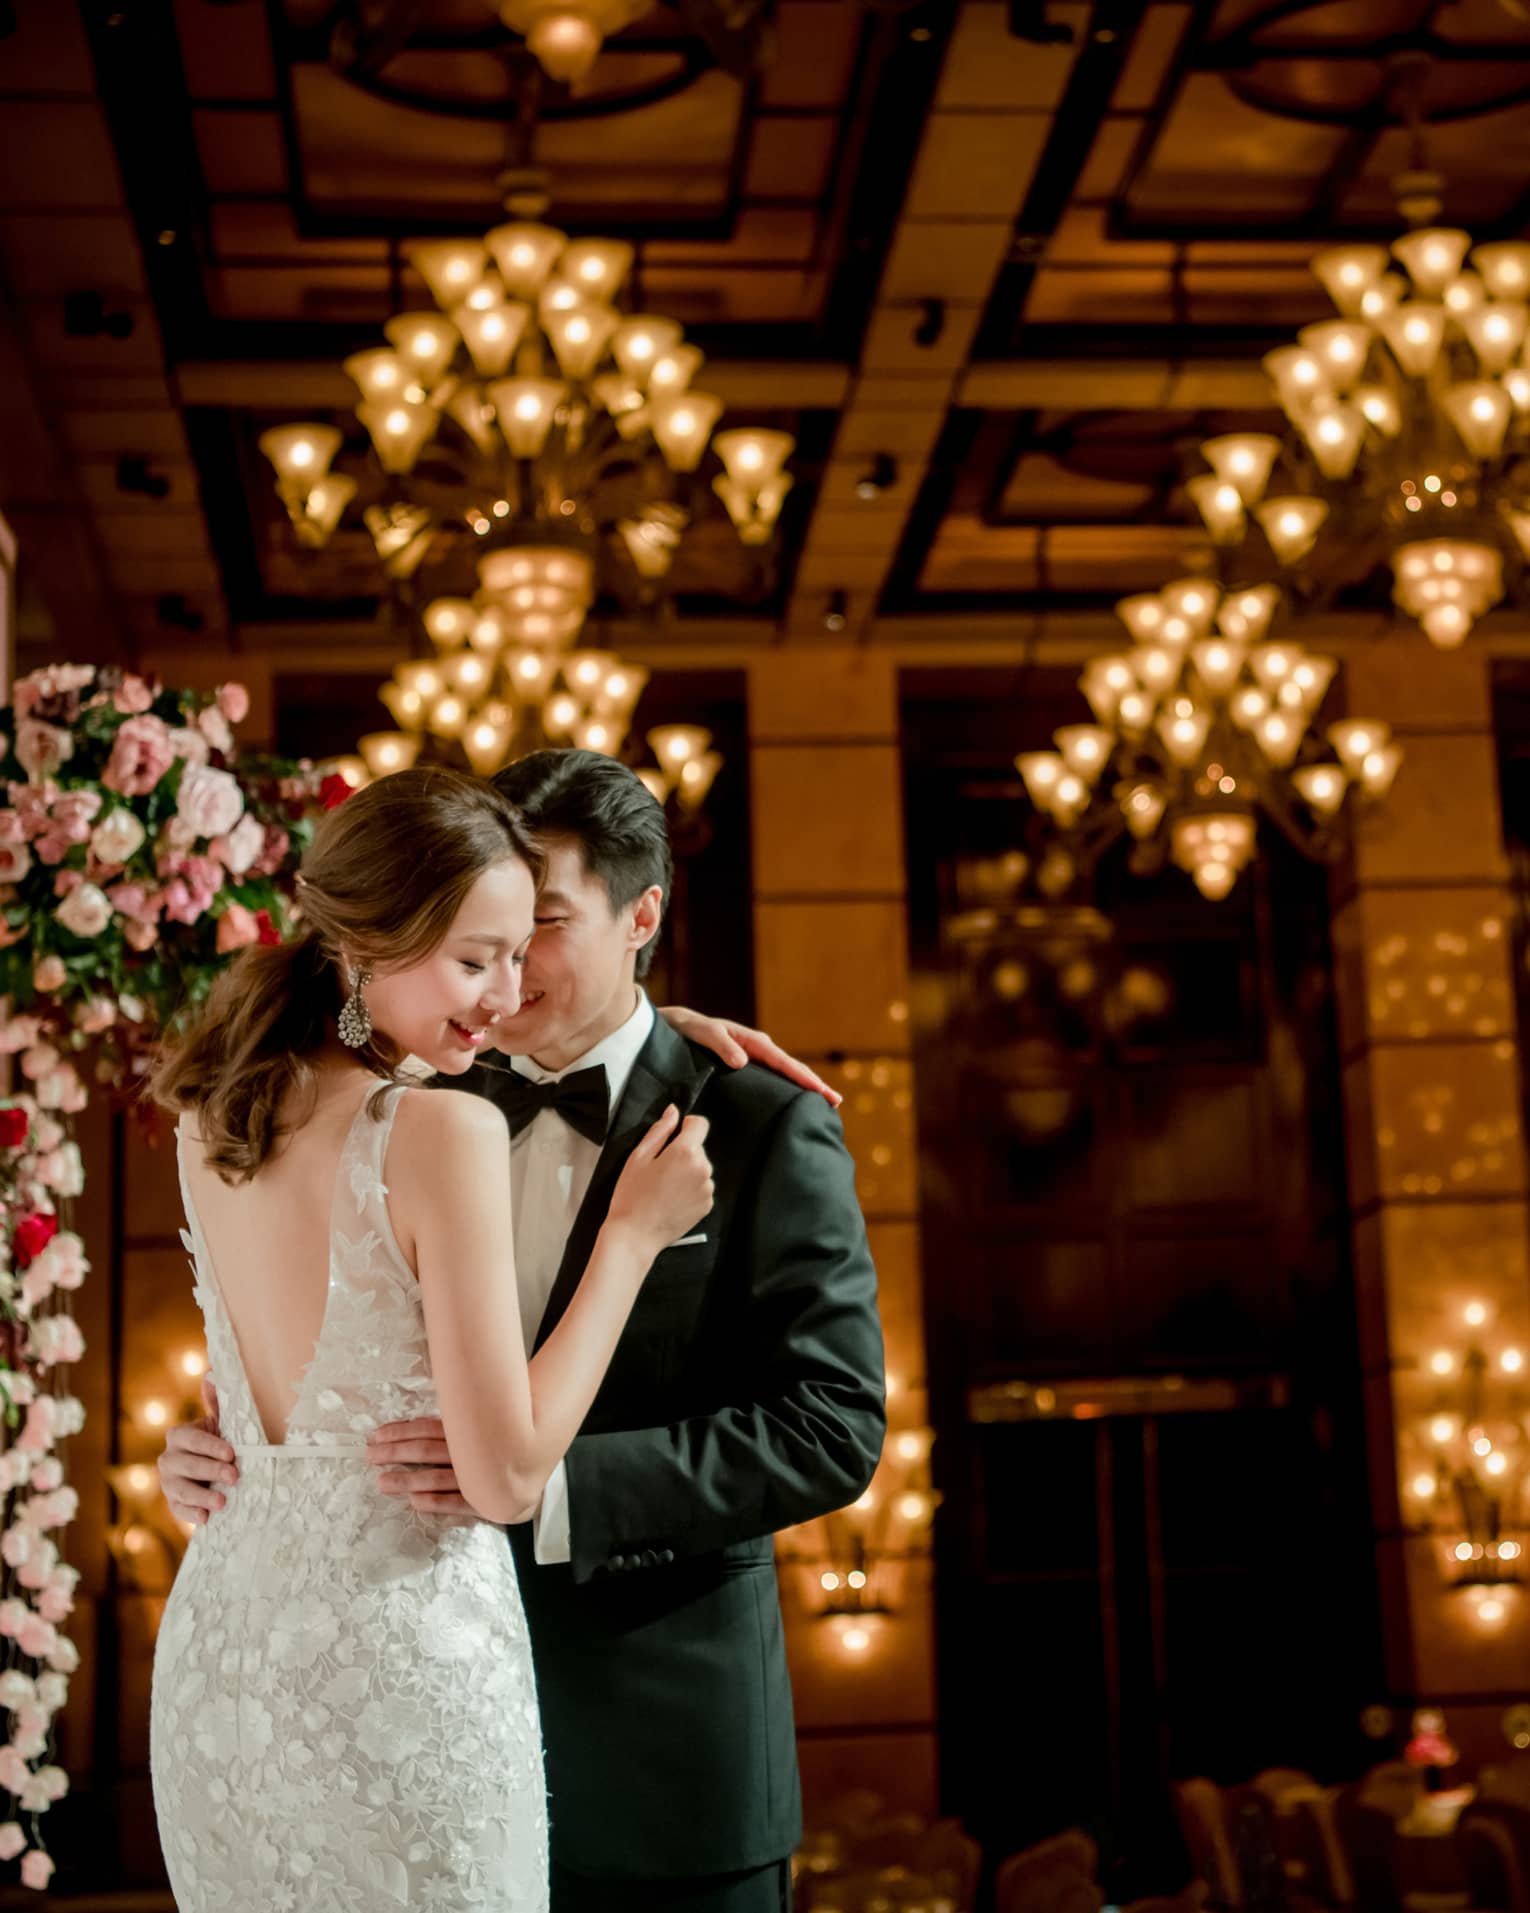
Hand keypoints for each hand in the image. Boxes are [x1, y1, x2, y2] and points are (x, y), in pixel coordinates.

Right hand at [158, 1376, 237, 1525]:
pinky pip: (177, 1510)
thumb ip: (216, 1402)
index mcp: (179, 1436)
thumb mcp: (219, 1423)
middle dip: (211, 1470)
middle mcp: (168, 1459)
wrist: (212, 1473)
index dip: (210, 1446)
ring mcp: (168, 1483)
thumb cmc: (218, 1442)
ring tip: (223, 1502)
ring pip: (180, 1489)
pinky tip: (207, 1517)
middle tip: (235, 1476)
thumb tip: (212, 1373)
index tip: (232, 1452)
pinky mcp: (173, 1503)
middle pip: (186, 1465)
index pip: (190, 1439)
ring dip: (202, 1495)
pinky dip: (192, 1514)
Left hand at [367, 1418, 533, 1522]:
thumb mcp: (483, 1423)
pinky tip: (416, 1503)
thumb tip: (425, 1414)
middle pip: (425, 1451)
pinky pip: (459, 1503)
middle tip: (371, 1456)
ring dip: (407, 1481)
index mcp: (467, 1431)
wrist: (540, 1468)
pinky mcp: (486, 1501)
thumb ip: (458, 1419)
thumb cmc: (505, 1443)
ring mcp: (477, 1477)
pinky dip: (437, 1502)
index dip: (401, 1432)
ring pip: (436, 1477)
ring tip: (383, 1483)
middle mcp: (469, 1452)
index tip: (376, 1435)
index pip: (428, 1429)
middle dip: (395, 1453)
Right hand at [607, 1105, 713, 1257]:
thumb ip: (660, 1130)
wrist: (635, 1235)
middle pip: (698, 1148)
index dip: (686, 1126)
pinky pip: (701, 1187)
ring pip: (700, 1168)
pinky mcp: (707, 1205)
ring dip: (687, 1172)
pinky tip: (671, 1199)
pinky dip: (690, 1189)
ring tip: (663, 1187)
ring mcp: (707, 1189)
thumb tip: (673, 1112)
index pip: (700, 1124)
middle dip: (682, 1152)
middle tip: (658, 1169)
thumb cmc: (632, 1195)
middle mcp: (703, 1168)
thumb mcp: (639, 1156)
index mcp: (686, 1152)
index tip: (673, 1136)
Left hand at [657, 1009, 840, 1107]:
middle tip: (835, 1102)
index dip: (804, 1077)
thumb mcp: (702, 1033)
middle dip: (813, 1084)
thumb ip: (721, 1045)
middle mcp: (757, 1050)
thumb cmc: (688, 1029)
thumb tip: (743, 1062)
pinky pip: (771, 1079)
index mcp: (752, 1042)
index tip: (821, 1091)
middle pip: (791, 1069)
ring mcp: (754, 1059)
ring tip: (823, 1103)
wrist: (674, 1026)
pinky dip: (786, 1088)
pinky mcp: (746, 1069)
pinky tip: (792, 1102)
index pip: (783, 1062)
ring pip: (784, 1074)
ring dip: (803, 1087)